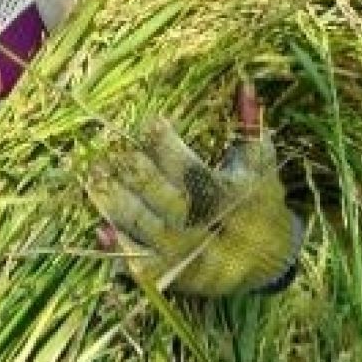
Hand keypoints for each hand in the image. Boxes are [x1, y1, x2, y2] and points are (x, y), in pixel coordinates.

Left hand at [87, 84, 299, 296]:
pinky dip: (118, 249)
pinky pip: (139, 265)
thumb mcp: (260, 164)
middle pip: (159, 195)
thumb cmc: (260, 201)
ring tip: (93, 178)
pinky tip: (99, 230)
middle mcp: (203, 226)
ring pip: (142, 226)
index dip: (166, 144)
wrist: (268, 261)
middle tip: (110, 149)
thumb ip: (250, 127)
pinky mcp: (173, 276)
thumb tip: (245, 85)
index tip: (149, 122)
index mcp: (226, 196)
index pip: (189, 166)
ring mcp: (185, 254)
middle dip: (134, 171)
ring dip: (115, 202)